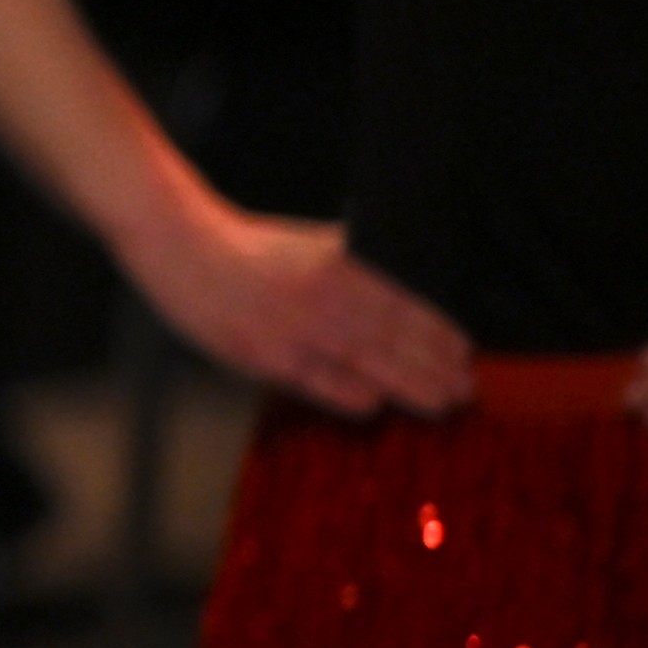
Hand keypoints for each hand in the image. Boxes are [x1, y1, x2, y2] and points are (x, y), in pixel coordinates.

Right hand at [143, 205, 477, 419]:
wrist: (181, 247)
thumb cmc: (245, 245)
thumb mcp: (308, 241)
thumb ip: (350, 260)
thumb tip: (393, 277)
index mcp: (337, 267)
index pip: (402, 306)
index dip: (437, 332)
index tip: (463, 352)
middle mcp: (322, 300)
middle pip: (394, 341)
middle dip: (435, 368)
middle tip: (465, 389)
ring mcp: (293, 331)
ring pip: (366, 366)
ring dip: (409, 387)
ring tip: (441, 403)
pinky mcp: (263, 356)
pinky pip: (319, 383)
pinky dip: (351, 396)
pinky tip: (377, 405)